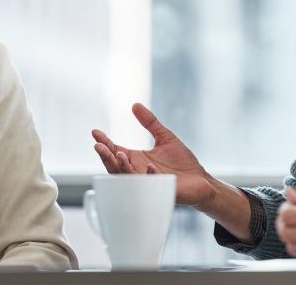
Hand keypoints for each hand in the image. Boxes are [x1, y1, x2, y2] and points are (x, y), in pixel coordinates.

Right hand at [92, 103, 214, 207]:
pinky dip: (149, 176)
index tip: (95, 132)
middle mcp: (138, 172)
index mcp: (136, 160)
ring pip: (128, 177)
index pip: (115, 151)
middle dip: (106, 156)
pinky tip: (150, 166)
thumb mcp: (164, 137)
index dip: (105, 142)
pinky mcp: (161, 190)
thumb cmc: (181, 162)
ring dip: (122, 167)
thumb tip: (135, 104)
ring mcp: (147, 183)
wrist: (200, 180)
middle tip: (98, 146)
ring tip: (119, 154)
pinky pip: (151, 184)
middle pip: (115, 165)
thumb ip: (150, 123)